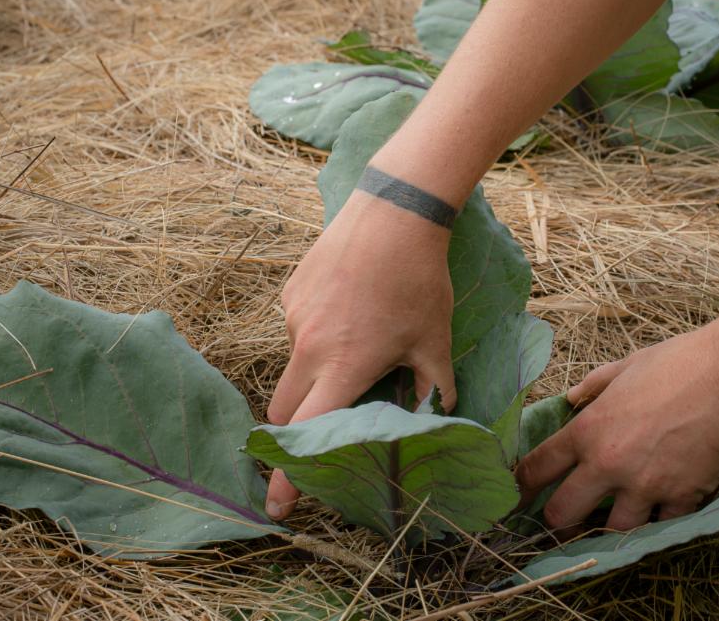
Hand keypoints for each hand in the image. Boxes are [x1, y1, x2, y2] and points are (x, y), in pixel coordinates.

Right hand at [265, 190, 455, 519]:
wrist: (394, 211)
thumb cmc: (419, 280)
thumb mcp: (434, 339)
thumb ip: (434, 386)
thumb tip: (440, 414)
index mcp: (344, 367)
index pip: (306, 435)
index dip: (289, 476)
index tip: (278, 507)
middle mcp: (309, 347)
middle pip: (286, 410)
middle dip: (294, 433)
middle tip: (315, 439)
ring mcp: (294, 317)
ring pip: (295, 365)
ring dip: (314, 375)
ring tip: (357, 346)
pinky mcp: (291, 291)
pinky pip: (296, 327)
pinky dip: (316, 335)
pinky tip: (350, 310)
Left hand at [516, 329, 718, 530]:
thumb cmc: (680, 362)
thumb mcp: (626, 366)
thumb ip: (594, 387)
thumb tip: (571, 398)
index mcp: (589, 430)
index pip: (540, 467)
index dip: (523, 485)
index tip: (519, 495)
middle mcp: (609, 464)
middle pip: (564, 514)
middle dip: (558, 521)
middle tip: (562, 520)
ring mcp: (647, 486)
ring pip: (614, 530)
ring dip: (612, 525)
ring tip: (614, 517)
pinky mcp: (683, 498)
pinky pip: (662, 524)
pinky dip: (660, 518)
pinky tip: (661, 508)